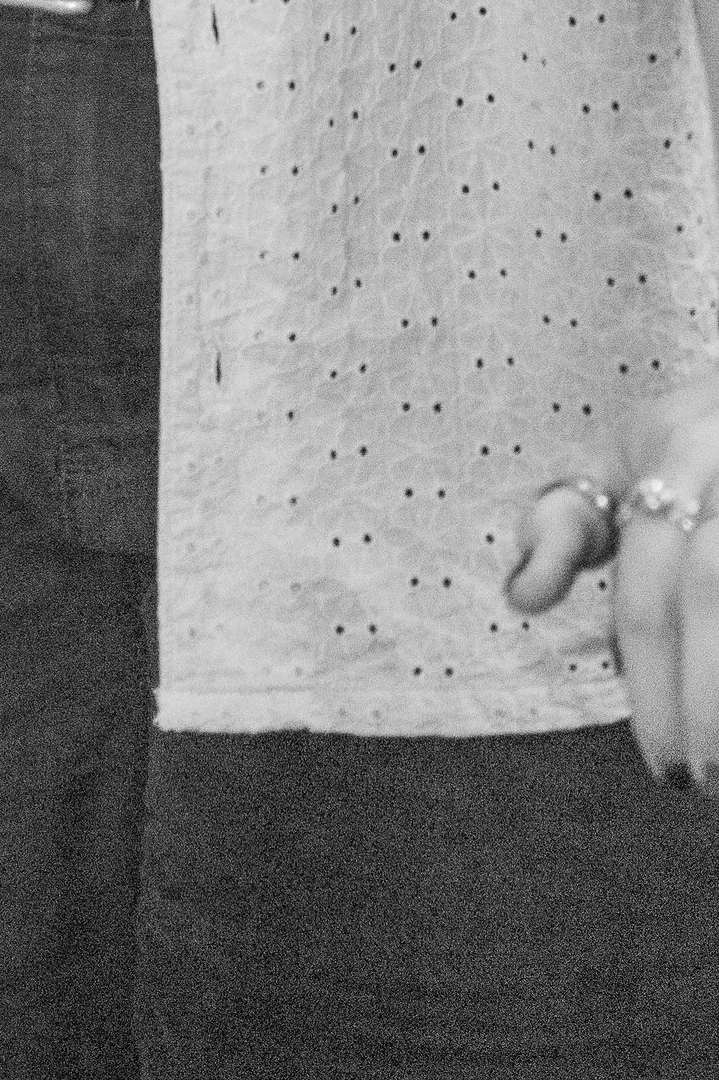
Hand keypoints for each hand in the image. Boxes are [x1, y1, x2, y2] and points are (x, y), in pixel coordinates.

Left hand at [506, 366, 718, 786]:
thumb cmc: (697, 436)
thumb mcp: (625, 454)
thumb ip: (566, 522)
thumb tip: (520, 599)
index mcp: (674, 443)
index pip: (650, 580)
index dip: (650, 680)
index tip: (658, 766)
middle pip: (709, 587)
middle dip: (701, 697)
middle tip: (697, 783)